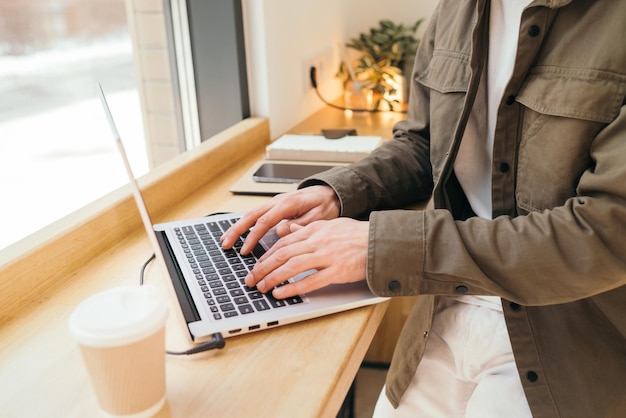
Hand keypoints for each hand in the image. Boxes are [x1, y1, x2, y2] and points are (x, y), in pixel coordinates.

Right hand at [220, 185, 339, 253]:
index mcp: (288, 203)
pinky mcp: (275, 206)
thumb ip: (299, 224)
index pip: (265, 221)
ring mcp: (275, 203)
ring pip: (251, 214)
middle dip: (237, 230)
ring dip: (237, 227)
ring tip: (226, 240)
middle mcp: (278, 201)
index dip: (253, 237)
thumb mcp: (318, 217)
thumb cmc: (325, 205)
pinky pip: (257, 215)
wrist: (329, 192)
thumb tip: (280, 232)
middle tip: (226, 244)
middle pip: (252, 215)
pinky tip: (238, 233)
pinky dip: (245, 224)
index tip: (245, 250)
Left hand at [245, 218, 368, 298]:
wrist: (380, 241)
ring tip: (261, 288)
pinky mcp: (337, 271)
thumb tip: (289, 229)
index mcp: (314, 230)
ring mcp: (327, 256)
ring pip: (292, 267)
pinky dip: (293, 288)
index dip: (266, 256)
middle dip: (263, 268)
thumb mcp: (329, 226)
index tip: (256, 266)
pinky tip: (280, 293)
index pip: (282, 243)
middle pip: (282, 254)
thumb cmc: (355, 235)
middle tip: (251, 280)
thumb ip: (307, 229)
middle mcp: (317, 242)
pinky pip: (310, 281)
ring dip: (273, 278)